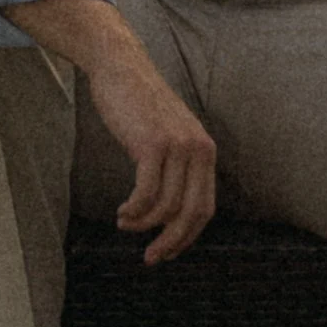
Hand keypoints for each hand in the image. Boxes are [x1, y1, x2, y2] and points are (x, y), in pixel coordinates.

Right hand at [91, 44, 219, 264]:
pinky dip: (133, 210)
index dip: (187, 236)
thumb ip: (177, 168)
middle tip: (150, 257)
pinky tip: (122, 211)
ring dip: (142, 224)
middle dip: (170, 242)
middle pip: (191, 213)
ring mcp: (177, 145)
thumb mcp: (169, 137)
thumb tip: (170, 216)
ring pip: (166, 206)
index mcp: (205, 150)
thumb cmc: (139, 107)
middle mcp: (198, 148)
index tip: (167, 252)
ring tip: (125, 222)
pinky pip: (146, 193)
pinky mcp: (153, 143)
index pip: (205, 208)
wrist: (121, 68)